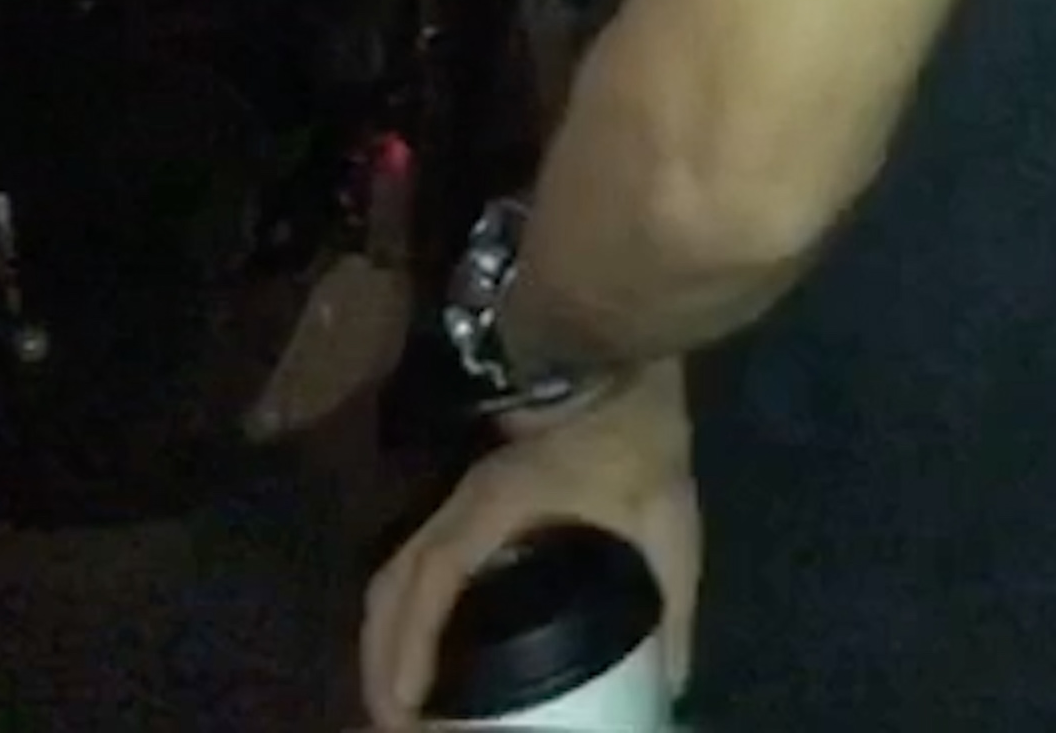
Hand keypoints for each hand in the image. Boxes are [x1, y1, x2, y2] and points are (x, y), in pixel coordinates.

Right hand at [360, 362, 697, 728]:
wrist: (620, 359)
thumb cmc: (639, 432)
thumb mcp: (668, 517)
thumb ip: (674, 599)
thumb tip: (674, 680)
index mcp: (499, 505)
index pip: (434, 577)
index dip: (413, 643)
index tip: (411, 705)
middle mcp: (461, 503)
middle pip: (391, 586)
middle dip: (381, 661)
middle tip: (396, 725)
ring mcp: (456, 497)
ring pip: (393, 574)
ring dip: (383, 639)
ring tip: (399, 703)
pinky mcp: (464, 499)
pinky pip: (413, 562)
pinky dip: (401, 612)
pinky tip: (417, 651)